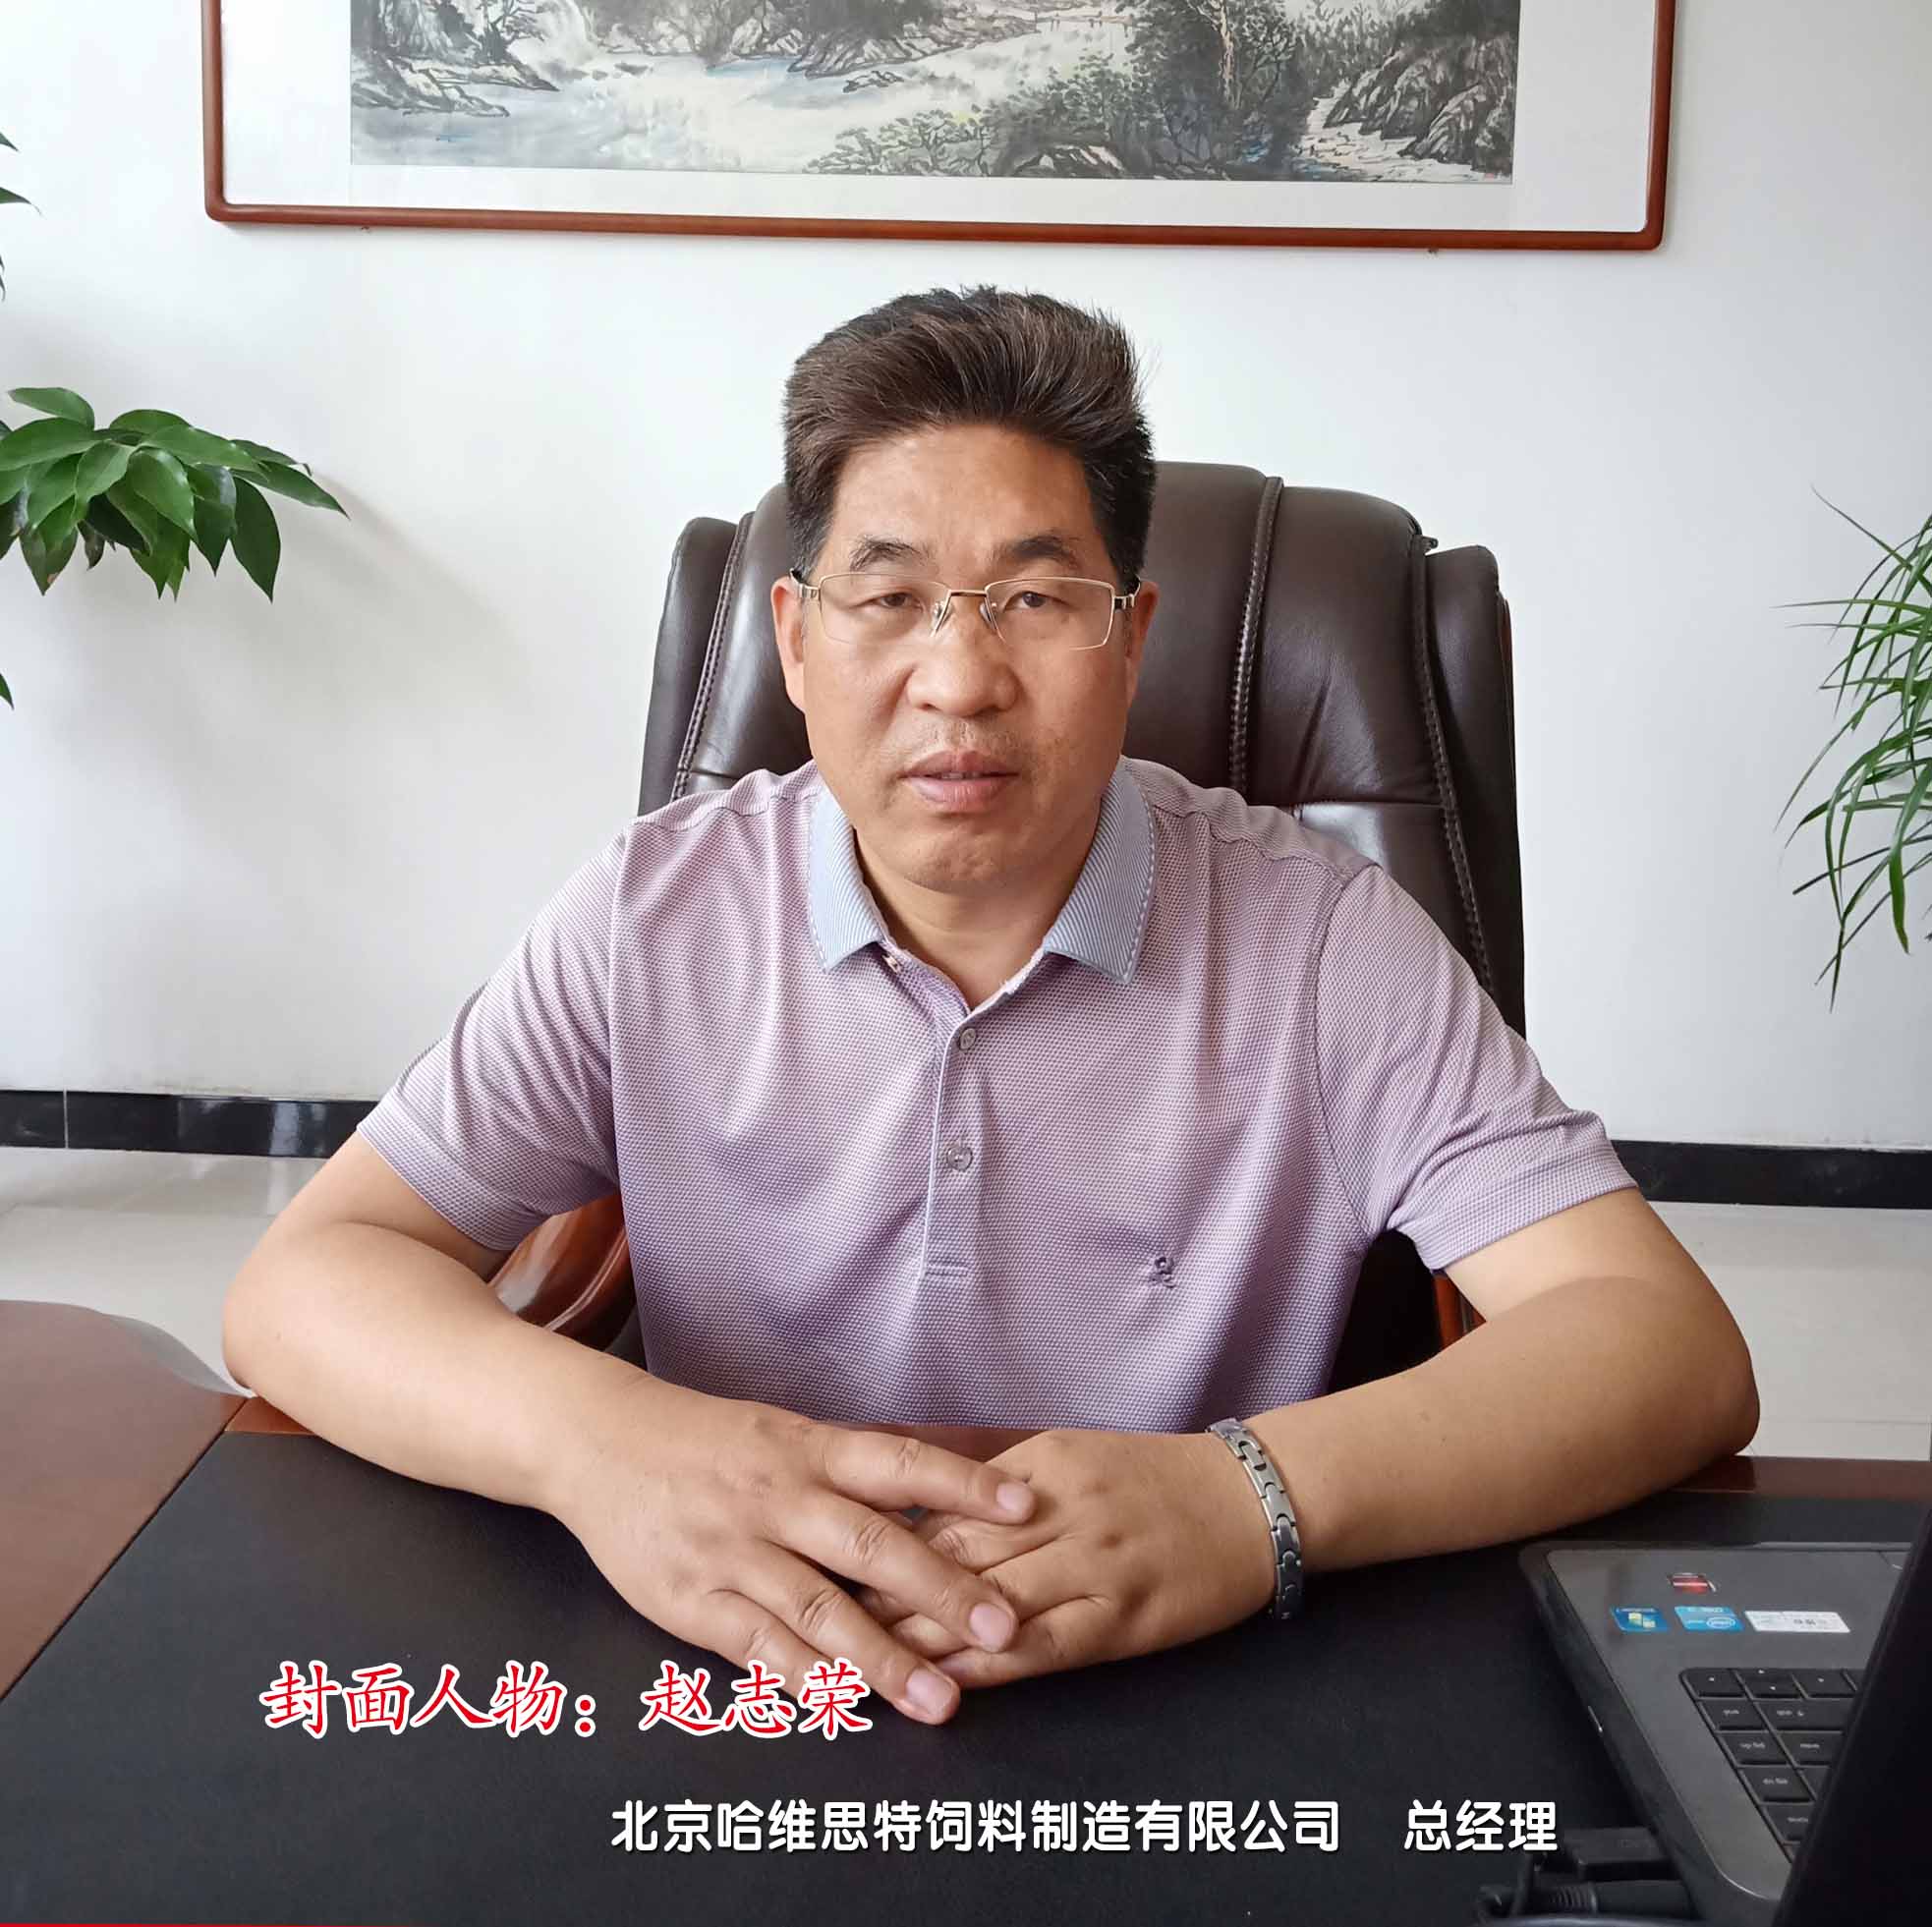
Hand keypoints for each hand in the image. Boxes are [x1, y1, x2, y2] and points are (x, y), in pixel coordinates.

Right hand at [552, 1373, 1038, 1724]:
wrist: (598, 1442)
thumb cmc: (710, 1443)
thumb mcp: (785, 1434)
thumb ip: (855, 1469)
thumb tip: (947, 1492)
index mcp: (809, 1449)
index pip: (899, 1461)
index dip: (964, 1483)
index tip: (1026, 1507)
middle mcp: (779, 1497)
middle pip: (871, 1544)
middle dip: (942, 1590)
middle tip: (1004, 1627)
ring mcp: (735, 1552)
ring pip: (819, 1609)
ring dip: (885, 1660)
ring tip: (942, 1700)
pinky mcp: (693, 1601)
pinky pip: (757, 1648)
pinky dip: (805, 1680)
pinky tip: (849, 1707)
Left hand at [851, 1428, 1280, 1687]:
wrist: (1250, 1501)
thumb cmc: (1153, 1479)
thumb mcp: (1067, 1455)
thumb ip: (993, 1479)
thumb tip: (909, 1499)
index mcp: (1036, 1466)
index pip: (938, 1507)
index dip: (876, 1543)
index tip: (822, 1565)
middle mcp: (1055, 1510)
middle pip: (947, 1554)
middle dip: (877, 1591)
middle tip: (814, 1620)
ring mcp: (1090, 1564)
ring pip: (984, 1602)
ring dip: (917, 1637)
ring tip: (856, 1663)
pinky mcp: (1122, 1616)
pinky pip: (1042, 1646)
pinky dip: (987, 1667)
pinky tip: (944, 1685)